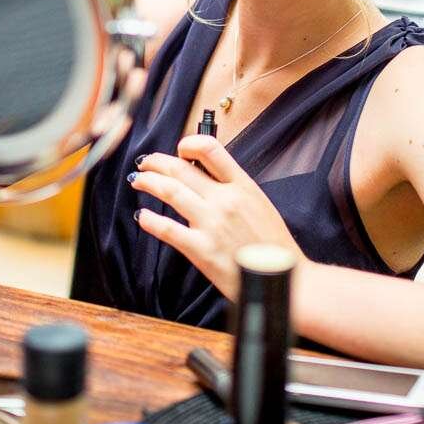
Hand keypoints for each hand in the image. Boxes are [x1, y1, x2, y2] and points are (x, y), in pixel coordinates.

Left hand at [130, 134, 302, 300]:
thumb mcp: (259, 204)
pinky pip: (167, 229)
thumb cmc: (273, 246)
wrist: (284, 280)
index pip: (211, 149)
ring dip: (149, 182)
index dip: (188, 144)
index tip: (179, 152)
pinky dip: (150, 220)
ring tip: (139, 181)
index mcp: (243, 185)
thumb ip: (234, 189)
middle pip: (182, 168)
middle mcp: (226, 199)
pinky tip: (143, 216)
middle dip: (157, 162)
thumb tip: (205, 177)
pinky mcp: (201, 250)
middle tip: (145, 162)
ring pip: (170, 191)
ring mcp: (212, 223)